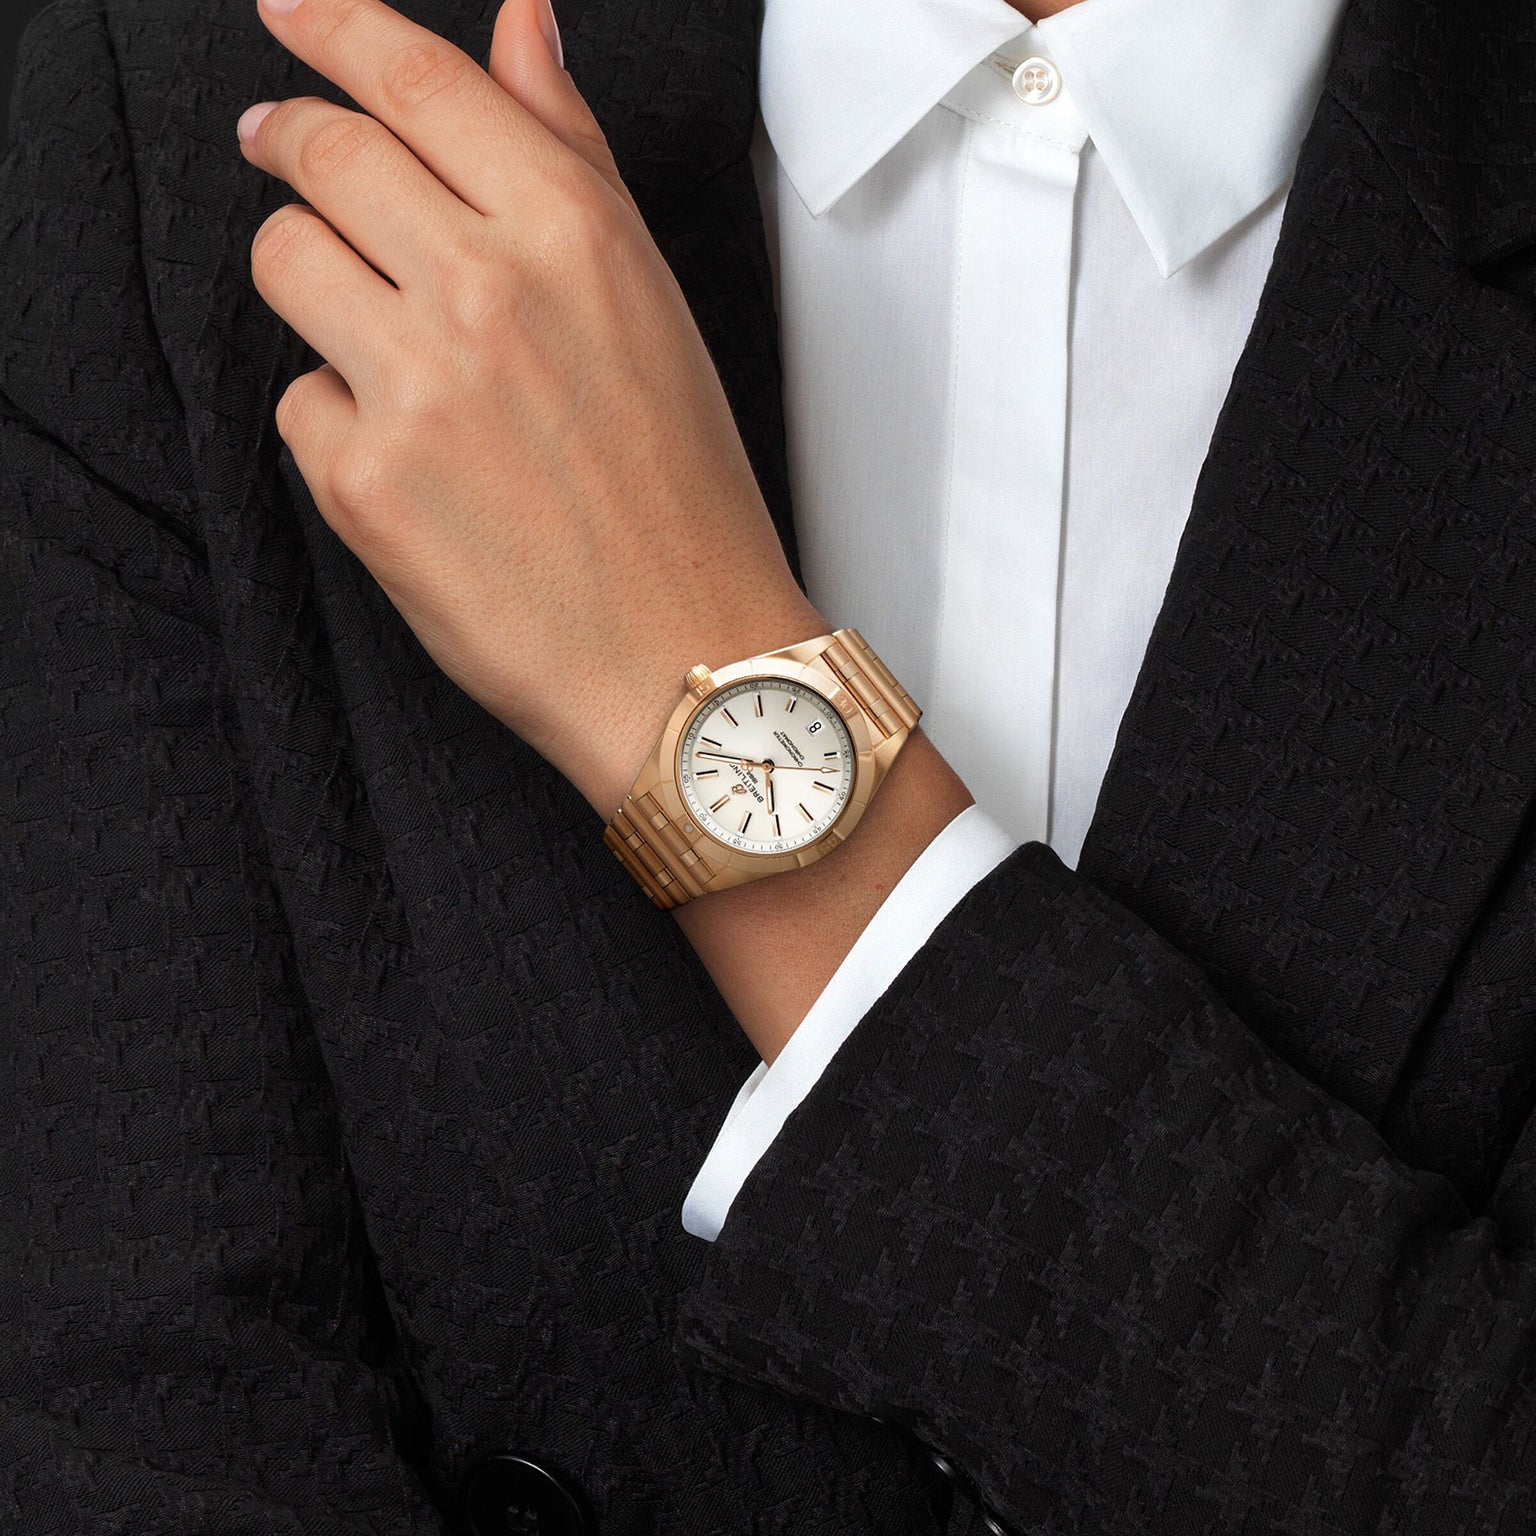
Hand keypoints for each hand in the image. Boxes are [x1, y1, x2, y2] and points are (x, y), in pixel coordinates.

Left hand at [238, 0, 823, 818]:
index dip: (329, 24)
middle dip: (291, 143)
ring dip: (318, 283)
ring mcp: (413, 383)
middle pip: (321, 154)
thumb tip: (519, 28)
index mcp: (569, 231)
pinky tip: (414, 458)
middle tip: (284, 151)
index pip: (412, 77)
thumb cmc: (683, 495)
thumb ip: (569, 153)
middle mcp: (485, 290)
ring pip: (285, 261)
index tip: (289, 7)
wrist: (681, 656)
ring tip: (387, 343)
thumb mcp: (650, 304)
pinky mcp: (360, 479)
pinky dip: (339, 416)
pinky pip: (299, 397)